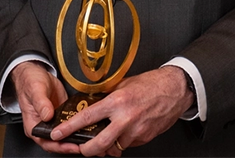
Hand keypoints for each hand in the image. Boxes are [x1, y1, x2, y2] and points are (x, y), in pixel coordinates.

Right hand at [11, 62, 80, 154]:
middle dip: (71, 145)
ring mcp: (54, 121)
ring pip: (66, 135)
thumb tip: (47, 116)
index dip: (59, 146)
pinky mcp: (62, 114)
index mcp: (33, 125)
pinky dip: (79, 126)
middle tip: (85, 144)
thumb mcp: (35, 90)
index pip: (46, 142)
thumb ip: (41, 103)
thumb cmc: (30, 81)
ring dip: (77, 137)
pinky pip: (71, 123)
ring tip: (90, 138)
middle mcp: (43, 126)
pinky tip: (89, 126)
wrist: (36, 72)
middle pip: (58, 143)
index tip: (71, 145)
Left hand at [52, 66, 193, 155]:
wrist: (175, 90)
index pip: (87, 117)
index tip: (58, 132)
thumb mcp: (123, 85)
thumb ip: (107, 96)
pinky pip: (127, 145)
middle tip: (80, 147)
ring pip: (114, 147)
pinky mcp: (144, 138)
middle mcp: (126, 118)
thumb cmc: (151, 84)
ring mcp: (136, 131)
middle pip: (99, 144)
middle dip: (86, 150)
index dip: (70, 127)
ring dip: (106, 146)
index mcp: (117, 102)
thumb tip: (91, 103)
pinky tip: (122, 132)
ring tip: (103, 139)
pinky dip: (121, 142)